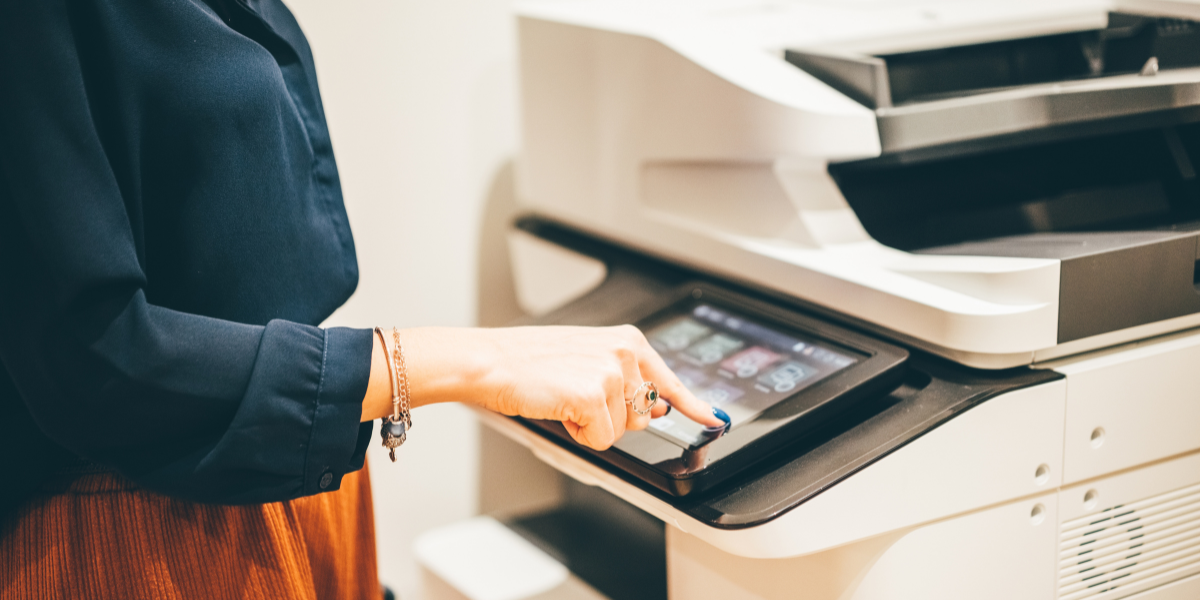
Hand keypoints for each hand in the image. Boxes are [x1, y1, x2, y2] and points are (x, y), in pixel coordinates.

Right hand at [363, 325, 724, 450]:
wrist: (491, 361)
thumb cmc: (529, 363)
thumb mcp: (585, 359)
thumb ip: (624, 381)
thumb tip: (656, 409)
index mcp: (626, 340)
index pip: (668, 379)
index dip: (693, 404)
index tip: (713, 417)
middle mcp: (625, 351)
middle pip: (641, 415)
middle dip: (611, 417)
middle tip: (575, 396)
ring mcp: (612, 372)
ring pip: (621, 431)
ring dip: (591, 425)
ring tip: (562, 398)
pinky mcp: (595, 395)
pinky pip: (601, 440)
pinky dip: (579, 434)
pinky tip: (559, 408)